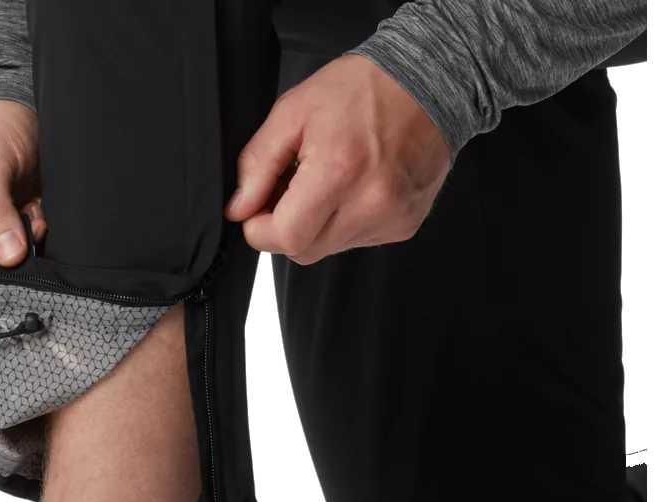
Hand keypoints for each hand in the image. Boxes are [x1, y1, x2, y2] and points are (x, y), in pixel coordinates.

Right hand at [0, 100, 45, 265]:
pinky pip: (33, 252)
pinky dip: (41, 234)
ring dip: (32, 241)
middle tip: (27, 215)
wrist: (15, 107)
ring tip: (31, 208)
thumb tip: (6, 255)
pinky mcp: (11, 234)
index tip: (17, 242)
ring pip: (16, 264)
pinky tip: (38, 211)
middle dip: (16, 251)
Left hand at [225, 54, 450, 264]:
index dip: (260, 229)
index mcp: (338, 172)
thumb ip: (259, 164)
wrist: (429, 84)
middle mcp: (368, 203)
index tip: (256, 211)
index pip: (285, 237)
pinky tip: (354, 188)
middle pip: (303, 250)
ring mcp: (390, 219)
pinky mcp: (403, 226)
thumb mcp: (294, 112)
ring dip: (317, 224)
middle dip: (287, 227)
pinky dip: (345, 222)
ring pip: (328, 248)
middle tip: (293, 189)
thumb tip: (239, 208)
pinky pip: (357, 241)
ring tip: (329, 181)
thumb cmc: (365, 89)